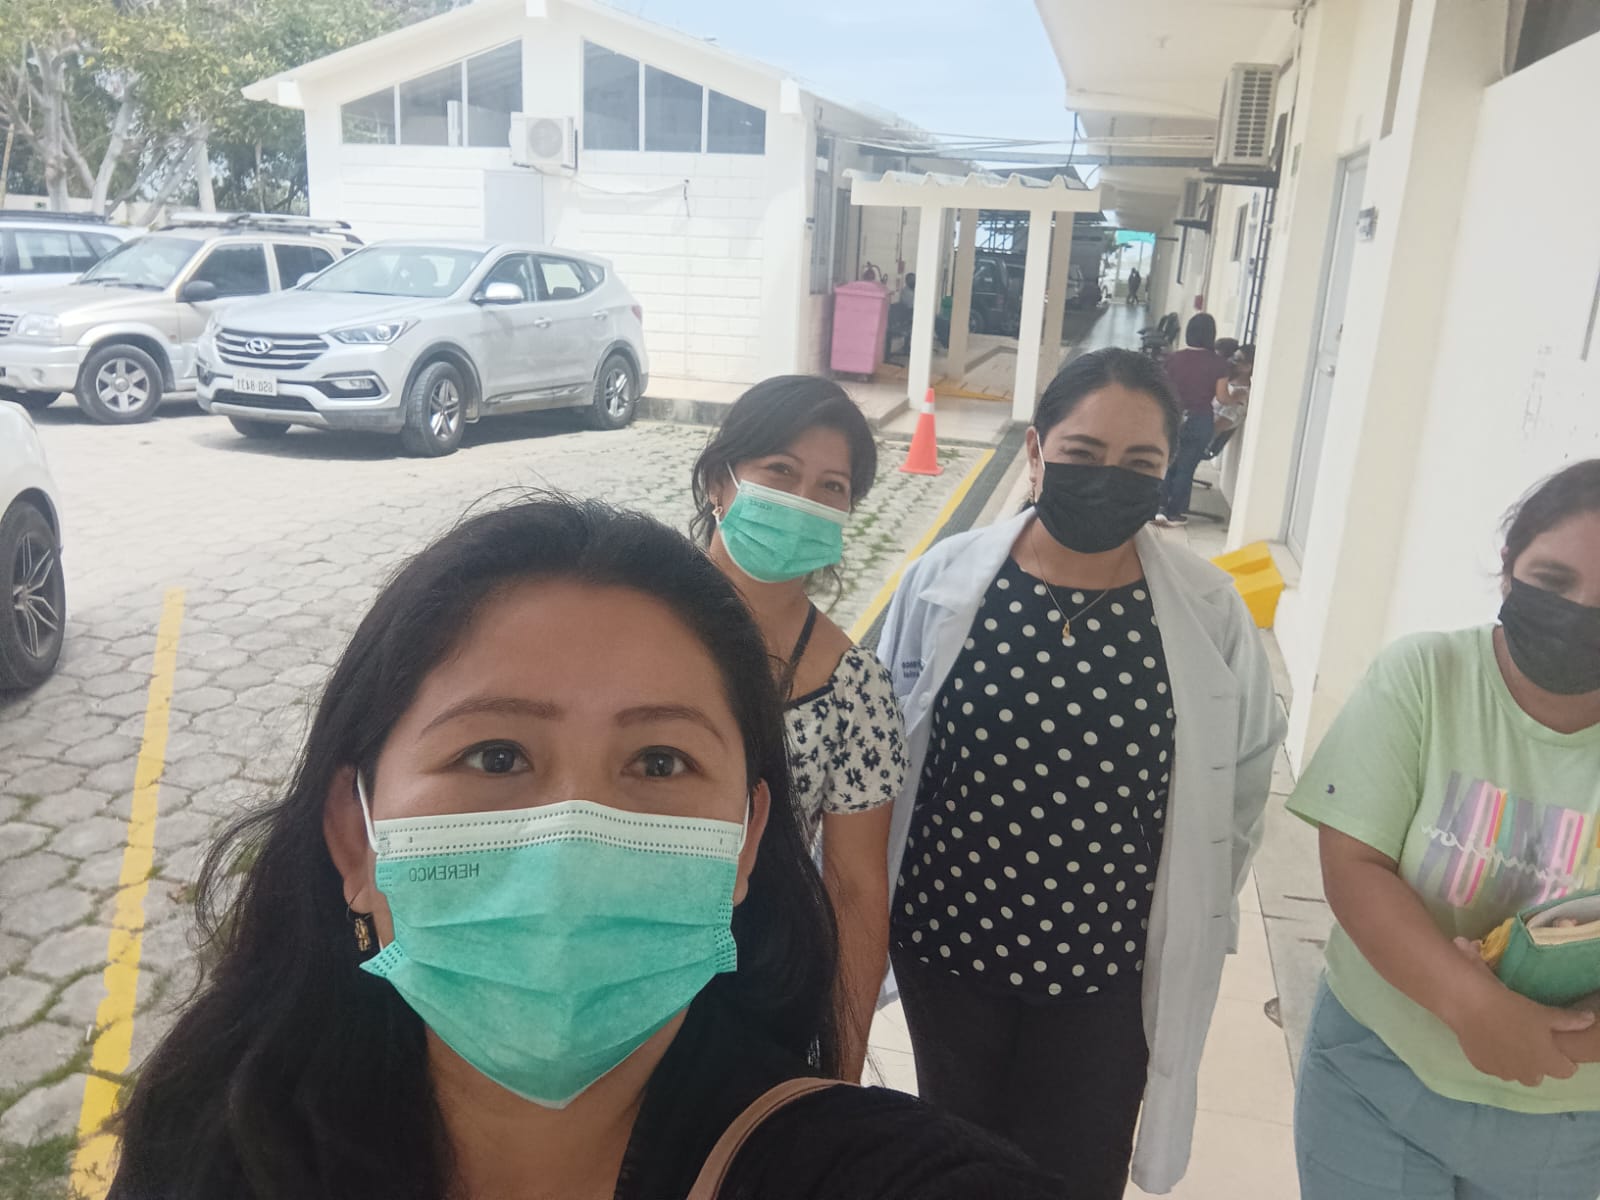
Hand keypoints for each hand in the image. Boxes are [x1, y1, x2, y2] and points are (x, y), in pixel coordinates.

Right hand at [1444, 950, 1595, 1085]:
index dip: (1562, 1058)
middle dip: (1537, 1064)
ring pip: (1515, 1074)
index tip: (1553, 1044)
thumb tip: (1590, 1019)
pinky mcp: (1481, 1066)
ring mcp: (1502, 1072)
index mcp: (1546, 1062)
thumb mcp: (1543, 1013)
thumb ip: (1569, 1021)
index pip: (1566, 1071)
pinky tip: (1490, 1041)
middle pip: (1538, 1077)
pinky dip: (1495, 1059)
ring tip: (1508, 1041)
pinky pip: (1494, 1068)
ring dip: (1515, 1063)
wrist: (1471, 1006)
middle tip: (1528, 1042)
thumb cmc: (1512, 1008)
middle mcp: (1526, 1073)